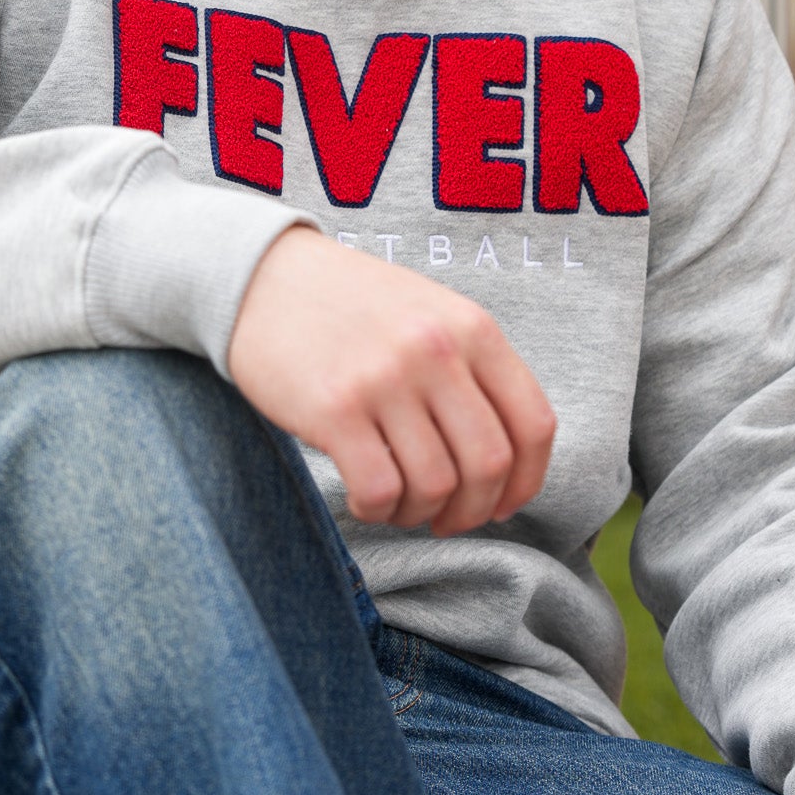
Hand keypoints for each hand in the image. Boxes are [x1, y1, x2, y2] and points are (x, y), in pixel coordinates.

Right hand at [227, 227, 555, 535]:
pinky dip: (379, 512)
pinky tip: (365, 500)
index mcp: (472, 328)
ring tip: (399, 504)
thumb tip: (504, 465)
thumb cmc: (350, 306)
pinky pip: (380, 491)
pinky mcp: (334, 409)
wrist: (260, 276)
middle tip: (447, 518)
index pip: (534, 425)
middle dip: (474, 510)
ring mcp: (385, 379)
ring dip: (421, 514)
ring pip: (436, 486)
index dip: (526, 481)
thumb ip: (471, 371)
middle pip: (490, 464)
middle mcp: (435, 351)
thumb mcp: (429, 314)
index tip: (502, 503)